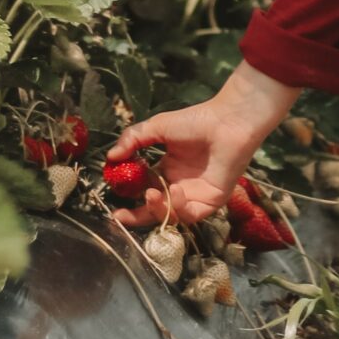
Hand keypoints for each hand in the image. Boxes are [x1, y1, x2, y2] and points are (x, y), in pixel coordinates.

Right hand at [108, 63, 297, 230]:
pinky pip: (192, 214)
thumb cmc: (196, 121)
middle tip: (120, 217)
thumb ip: (133, 140)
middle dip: (137, 217)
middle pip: (156, 210)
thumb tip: (110, 157)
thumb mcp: (157, 127)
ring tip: (152, 194)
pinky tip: (177, 191)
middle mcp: (181, 186)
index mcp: (168, 171)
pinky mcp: (212, 201)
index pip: (146, 193)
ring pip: (172, 215)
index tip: (113, 207)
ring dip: (159, 209)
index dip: (130, 201)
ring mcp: (197, 195)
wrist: (227, 121)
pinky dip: (181, 208)